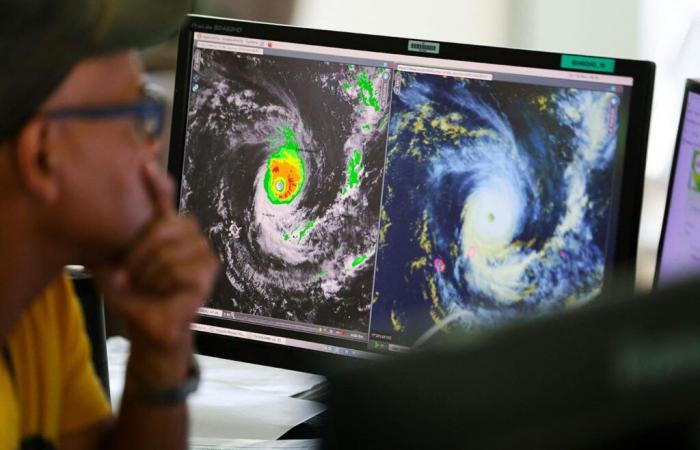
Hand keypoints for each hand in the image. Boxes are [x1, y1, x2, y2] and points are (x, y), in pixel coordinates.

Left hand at [93, 163, 219, 385]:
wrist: (146, 327)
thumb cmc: (133, 295)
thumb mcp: (115, 264)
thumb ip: (117, 241)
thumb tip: (105, 216)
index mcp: (165, 230)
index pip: (164, 200)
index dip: (157, 183)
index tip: (144, 166)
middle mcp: (188, 236)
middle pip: (166, 225)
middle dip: (141, 253)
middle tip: (131, 276)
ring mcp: (203, 253)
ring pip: (170, 249)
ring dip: (150, 273)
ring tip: (147, 286)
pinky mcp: (209, 272)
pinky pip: (181, 268)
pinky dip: (164, 283)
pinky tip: (164, 292)